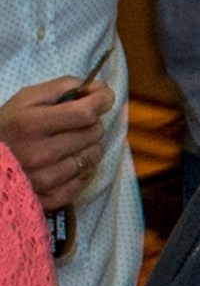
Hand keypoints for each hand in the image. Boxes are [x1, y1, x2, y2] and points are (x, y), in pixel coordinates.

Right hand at [0, 76, 114, 210]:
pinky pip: (87, 177)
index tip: (104, 96)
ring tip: (68, 143)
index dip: (101, 101)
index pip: (84, 113)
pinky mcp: (53, 197)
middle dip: (90, 123)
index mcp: (29, 125)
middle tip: (74, 123)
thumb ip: (63, 88)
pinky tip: (66, 161)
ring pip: (94, 155)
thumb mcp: (26, 100)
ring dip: (88, 145)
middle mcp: (39, 154)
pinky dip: (83, 167)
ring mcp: (46, 179)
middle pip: (93, 132)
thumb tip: (101, 88)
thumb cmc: (8, 127)